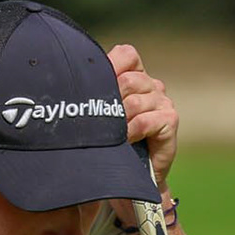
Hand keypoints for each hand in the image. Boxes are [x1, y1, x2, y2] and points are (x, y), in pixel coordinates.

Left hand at [108, 43, 176, 223]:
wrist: (131, 179)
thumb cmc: (110, 144)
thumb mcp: (98, 115)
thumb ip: (92, 94)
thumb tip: (64, 75)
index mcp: (135, 76)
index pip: (127, 55)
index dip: (110, 65)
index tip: (92, 85)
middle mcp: (152, 86)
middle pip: (128, 79)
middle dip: (109, 100)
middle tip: (99, 121)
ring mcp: (163, 102)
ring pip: (134, 101)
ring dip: (118, 121)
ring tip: (110, 136)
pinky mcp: (170, 120)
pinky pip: (146, 120)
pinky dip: (131, 131)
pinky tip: (124, 141)